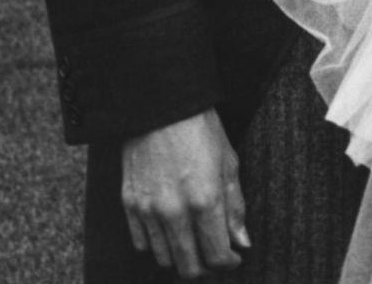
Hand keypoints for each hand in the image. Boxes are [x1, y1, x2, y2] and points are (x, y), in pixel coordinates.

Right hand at [121, 109, 249, 277]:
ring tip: (193, 244)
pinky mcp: (130, 204)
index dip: (228, 262)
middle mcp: (175, 211)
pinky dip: (157, 245)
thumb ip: (235, 207)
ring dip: (181, 258)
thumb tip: (242, 243)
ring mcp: (149, 210)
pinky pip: (142, 243)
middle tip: (214, 256)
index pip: (216, 255)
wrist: (162, 104)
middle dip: (206, 267)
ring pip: (164, 259)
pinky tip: (170, 232)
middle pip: (189, 266)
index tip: (233, 257)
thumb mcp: (229, 162)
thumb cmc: (201, 128)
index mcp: (205, 200)